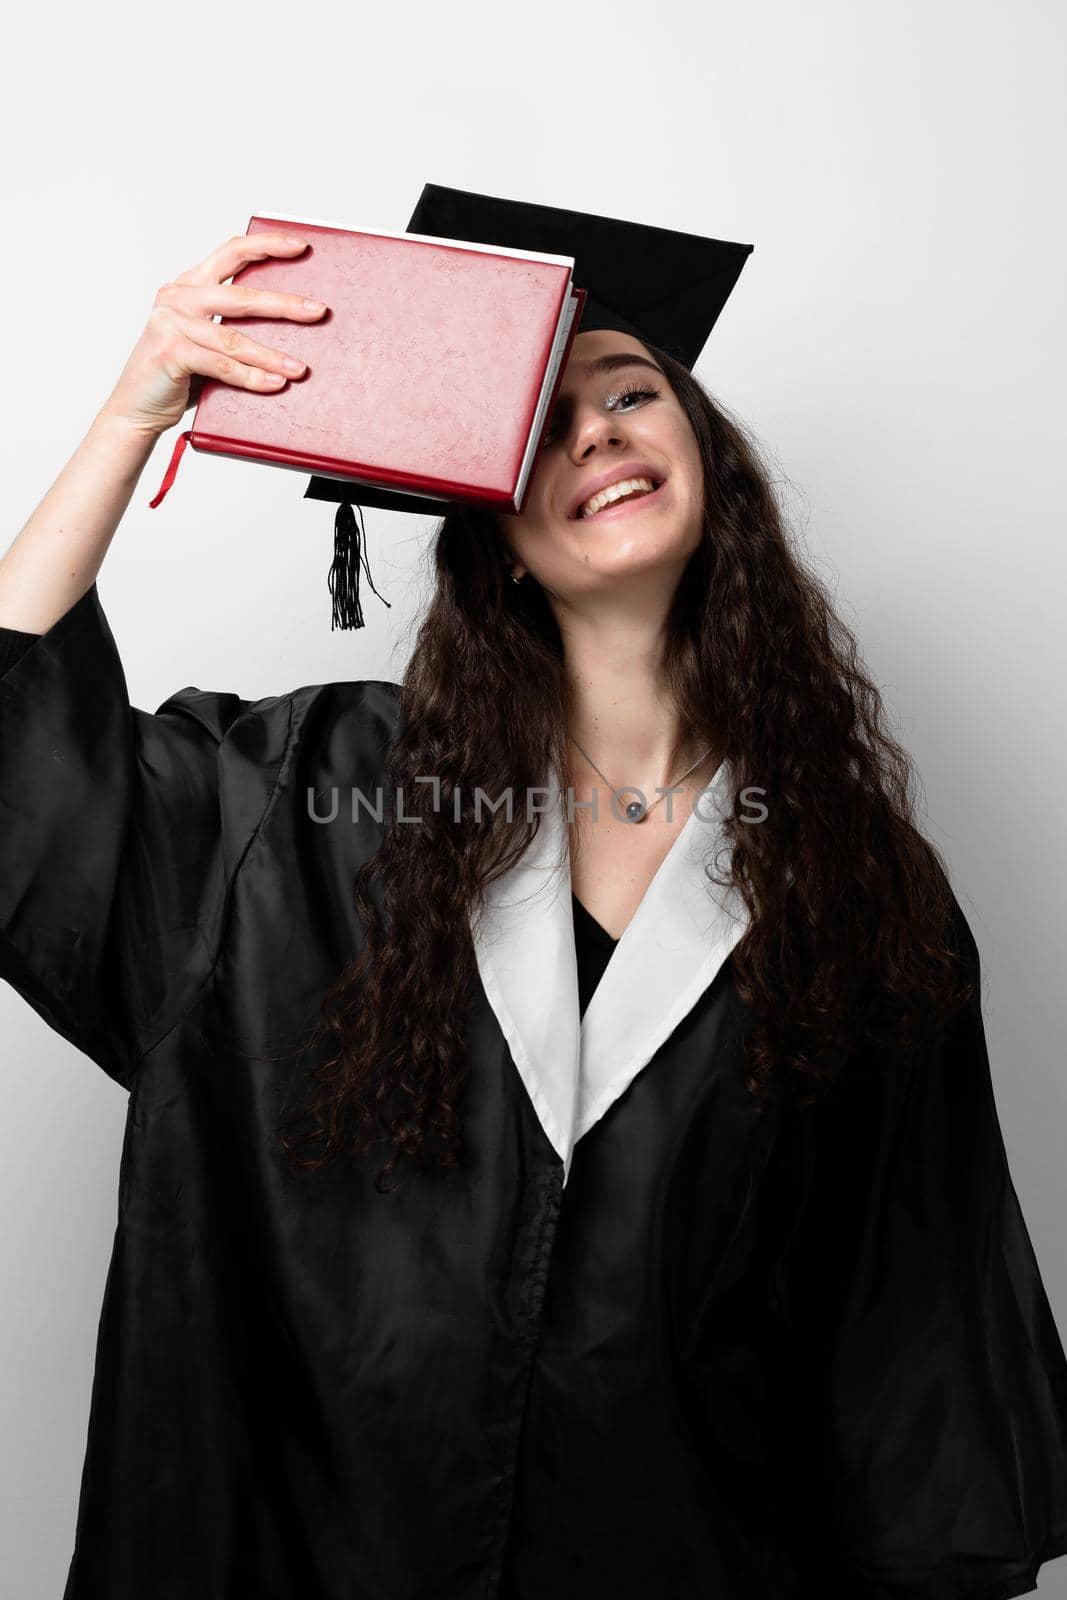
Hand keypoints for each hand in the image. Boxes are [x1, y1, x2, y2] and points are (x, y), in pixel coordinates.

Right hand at [98, 231, 327, 436]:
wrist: (135, 406)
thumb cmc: (175, 374)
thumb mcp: (203, 340)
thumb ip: (229, 326)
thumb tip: (287, 328)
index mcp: (188, 286)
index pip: (231, 254)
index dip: (266, 246)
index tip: (300, 246)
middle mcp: (178, 298)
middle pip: (242, 296)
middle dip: (285, 305)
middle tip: (318, 311)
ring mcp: (171, 323)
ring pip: (234, 338)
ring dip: (272, 355)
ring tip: (300, 368)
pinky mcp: (171, 352)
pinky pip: (222, 366)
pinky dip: (252, 377)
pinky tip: (275, 383)